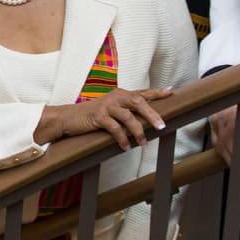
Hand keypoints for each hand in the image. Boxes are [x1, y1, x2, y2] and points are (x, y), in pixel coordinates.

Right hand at [39, 88, 171, 150]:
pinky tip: (126, 147)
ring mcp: (106, 106)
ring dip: (138, 131)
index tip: (171, 92)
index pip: (142, 93)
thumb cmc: (92, 115)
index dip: (156, 93)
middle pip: (138, 102)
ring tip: (143, 143)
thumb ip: (126, 111)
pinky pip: (115, 128)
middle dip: (151, 114)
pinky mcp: (98, 116)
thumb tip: (146, 121)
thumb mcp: (110, 110)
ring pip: (128, 117)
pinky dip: (122, 139)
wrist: (68, 117)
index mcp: (120, 95)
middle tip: (161, 126)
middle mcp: (115, 97)